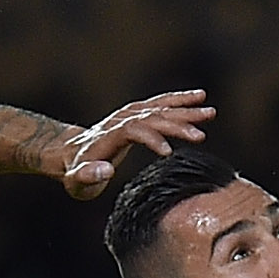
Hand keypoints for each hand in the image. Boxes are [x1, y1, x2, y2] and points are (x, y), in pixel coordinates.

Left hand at [60, 90, 215, 198]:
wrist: (68, 153)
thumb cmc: (74, 171)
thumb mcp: (76, 179)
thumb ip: (88, 175)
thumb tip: (105, 170)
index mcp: (109, 135)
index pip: (134, 131)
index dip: (151, 139)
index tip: (169, 152)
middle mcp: (121, 120)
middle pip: (152, 117)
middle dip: (176, 125)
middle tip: (200, 134)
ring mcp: (128, 115)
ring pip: (160, 108)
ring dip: (185, 110)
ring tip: (210, 112)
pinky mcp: (135, 114)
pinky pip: (159, 104)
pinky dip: (179, 100)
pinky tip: (198, 97)